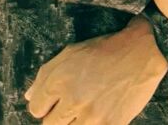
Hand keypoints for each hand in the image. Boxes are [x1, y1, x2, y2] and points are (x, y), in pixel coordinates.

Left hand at [24, 16, 167, 123]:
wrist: (139, 52)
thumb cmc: (103, 50)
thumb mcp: (70, 53)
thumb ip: (44, 75)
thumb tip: (28, 97)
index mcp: (59, 79)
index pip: (36, 108)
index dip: (44, 106)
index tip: (54, 103)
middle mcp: (72, 98)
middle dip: (58, 116)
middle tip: (72, 105)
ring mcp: (90, 115)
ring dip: (74, 123)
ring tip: (86, 108)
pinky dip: (90, 124)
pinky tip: (97, 115)